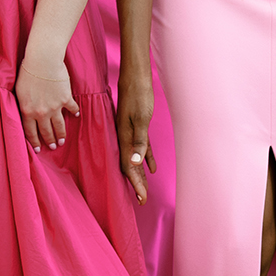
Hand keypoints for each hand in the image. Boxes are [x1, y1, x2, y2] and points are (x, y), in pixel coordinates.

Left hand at [14, 47, 78, 149]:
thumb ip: (23, 104)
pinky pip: (72, 109)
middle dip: (49, 141)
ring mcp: (55, 107)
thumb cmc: (27, 72)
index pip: (30, 131)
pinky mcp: (66, 99)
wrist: (42, 60)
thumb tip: (25, 112)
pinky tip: (76, 115)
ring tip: (62, 140)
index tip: (38, 149)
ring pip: (59, 126)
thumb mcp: (19, 91)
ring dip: (61, 134)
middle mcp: (41, 112)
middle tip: (53, 146)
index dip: (34, 142)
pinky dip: (75, 112)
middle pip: (46, 131)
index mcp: (27, 110)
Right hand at [115, 66, 155, 202]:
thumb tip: (135, 162)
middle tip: (142, 200)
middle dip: (135, 183)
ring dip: (139, 174)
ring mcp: (129, 130)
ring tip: (144, 189)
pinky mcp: (136, 125)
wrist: (135, 75)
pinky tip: (152, 168)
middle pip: (129, 165)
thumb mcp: (141, 118)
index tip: (141, 198)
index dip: (134, 183)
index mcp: (124, 136)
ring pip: (134, 157)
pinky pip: (140, 147)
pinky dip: (146, 158)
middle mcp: (124, 136)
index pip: (128, 166)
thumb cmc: (139, 94)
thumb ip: (139, 141)